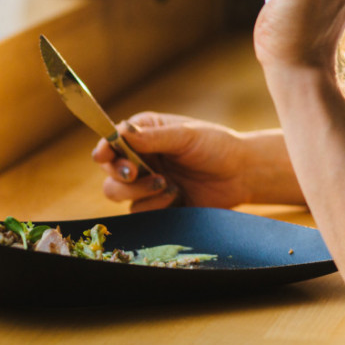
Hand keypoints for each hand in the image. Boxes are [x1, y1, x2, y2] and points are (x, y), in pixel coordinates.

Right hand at [92, 112, 256, 211]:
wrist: (241, 175)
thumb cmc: (216, 146)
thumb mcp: (186, 136)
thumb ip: (154, 137)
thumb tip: (121, 133)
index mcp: (145, 133)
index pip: (113, 140)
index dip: (104, 147)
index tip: (103, 155)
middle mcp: (141, 158)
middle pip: (109, 170)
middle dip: (120, 174)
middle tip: (136, 173)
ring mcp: (146, 183)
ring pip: (117, 193)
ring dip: (138, 191)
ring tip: (166, 184)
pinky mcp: (156, 205)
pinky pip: (138, 211)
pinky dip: (154, 205)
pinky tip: (176, 196)